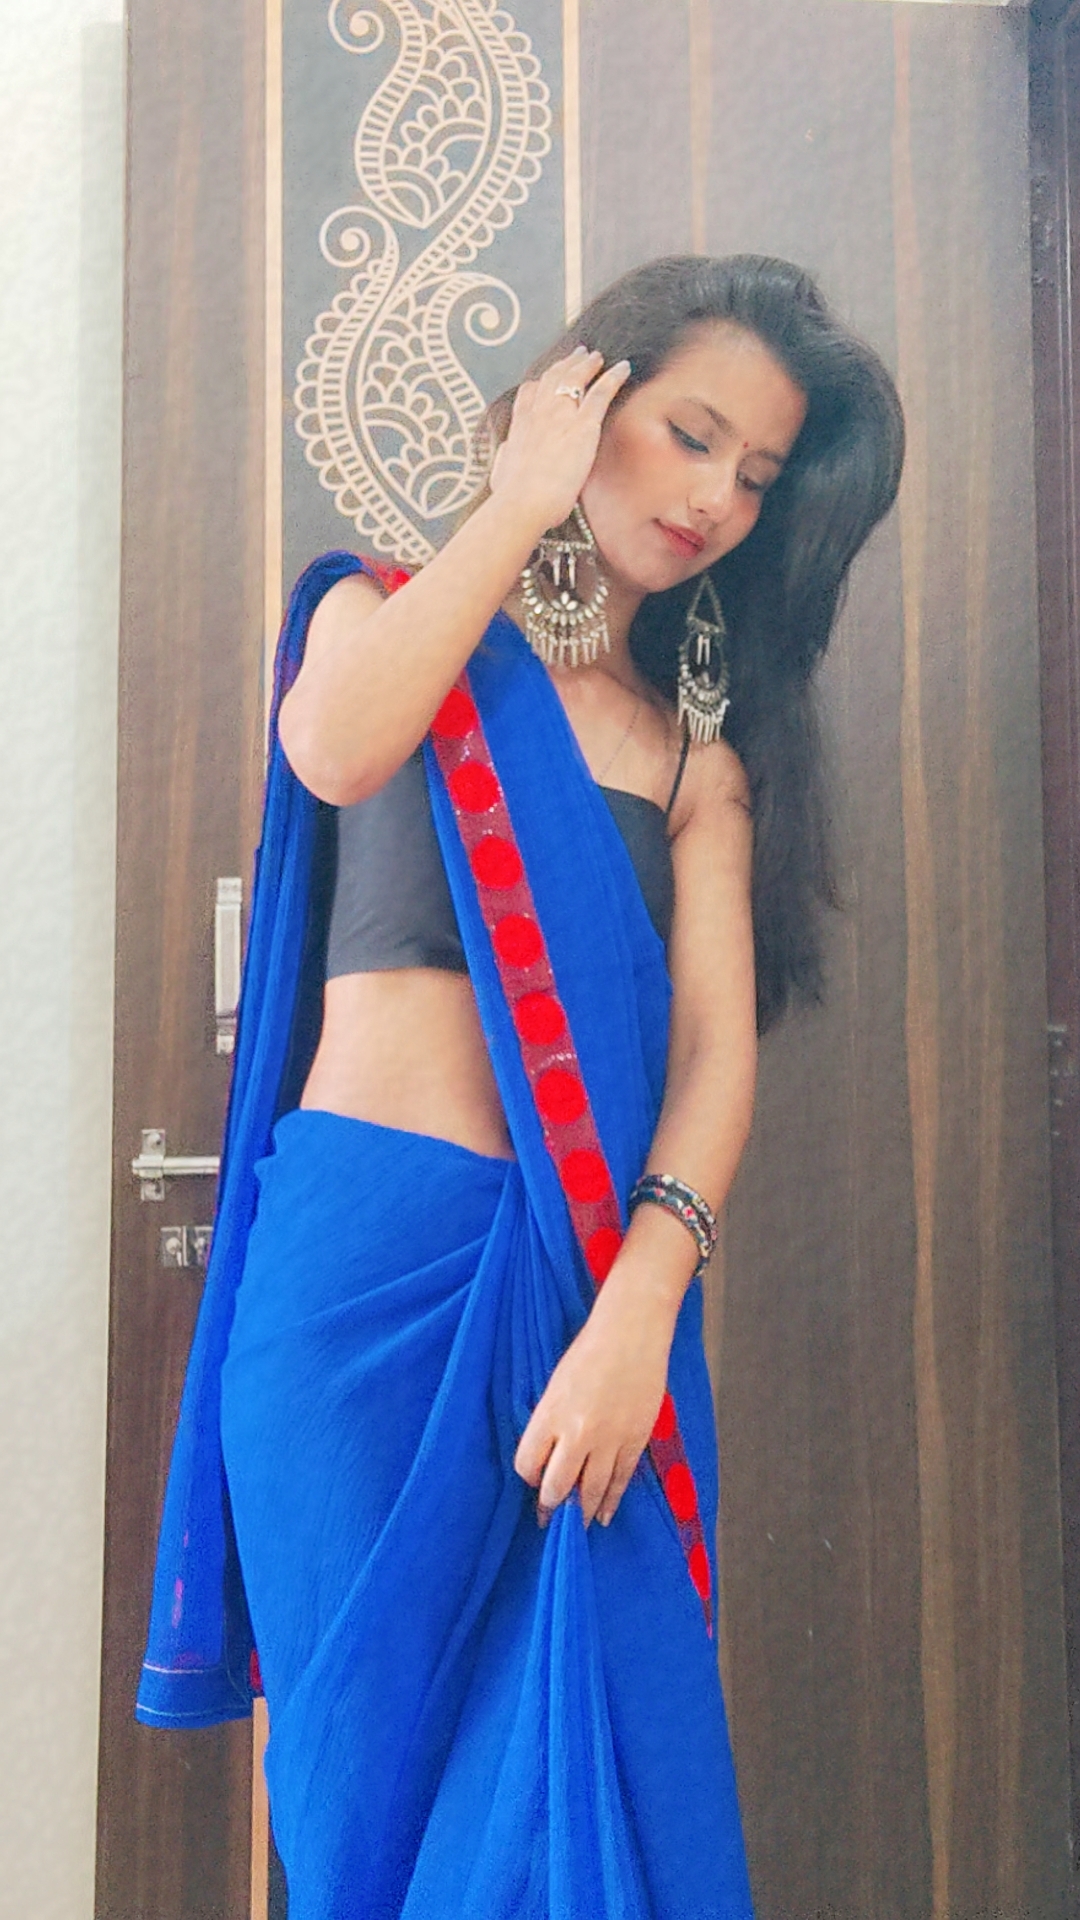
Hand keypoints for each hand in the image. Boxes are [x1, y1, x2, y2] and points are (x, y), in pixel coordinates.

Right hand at [489, 347, 631, 536]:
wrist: (520, 502)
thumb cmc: (511, 495)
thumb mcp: (501, 470)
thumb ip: (506, 455)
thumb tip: (505, 451)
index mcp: (521, 424)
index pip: (531, 391)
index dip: (543, 380)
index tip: (551, 373)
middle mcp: (539, 413)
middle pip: (554, 378)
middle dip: (567, 364)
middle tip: (579, 354)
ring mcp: (561, 416)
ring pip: (576, 378)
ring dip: (588, 364)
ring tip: (597, 357)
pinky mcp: (582, 426)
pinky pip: (600, 393)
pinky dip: (613, 377)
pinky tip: (623, 368)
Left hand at [513, 1264, 673, 1528]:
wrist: (632, 1332)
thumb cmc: (589, 1351)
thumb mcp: (556, 1384)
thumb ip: (550, 1420)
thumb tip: (548, 1453)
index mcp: (550, 1414)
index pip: (528, 1465)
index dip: (529, 1478)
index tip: (532, 1481)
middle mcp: (577, 1433)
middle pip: (557, 1486)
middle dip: (551, 1506)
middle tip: (548, 1518)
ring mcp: (609, 1439)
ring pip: (591, 1491)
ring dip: (582, 1512)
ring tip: (576, 1526)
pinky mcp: (635, 1440)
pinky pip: (620, 1480)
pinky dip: (611, 1500)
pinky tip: (604, 1514)